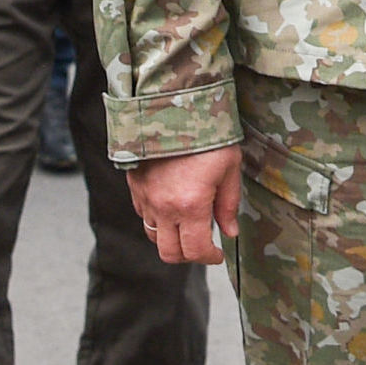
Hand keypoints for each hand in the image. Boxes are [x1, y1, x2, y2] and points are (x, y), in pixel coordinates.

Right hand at [127, 146, 241, 265]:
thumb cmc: (207, 135)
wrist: (174, 107)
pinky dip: (158, 220)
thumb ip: (228, 204)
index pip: (195, 250)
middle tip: (203, 246)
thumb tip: (229, 231)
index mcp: (190, 205)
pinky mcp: (135, 189)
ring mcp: (146, 199)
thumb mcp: (230, 167)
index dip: (209, 258)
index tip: (217, 254)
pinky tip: (173, 206)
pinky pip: (144, 216)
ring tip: (189, 225)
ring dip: (171, 238)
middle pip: (169, 253)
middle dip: (188, 256)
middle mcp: (164, 208)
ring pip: (153, 236)